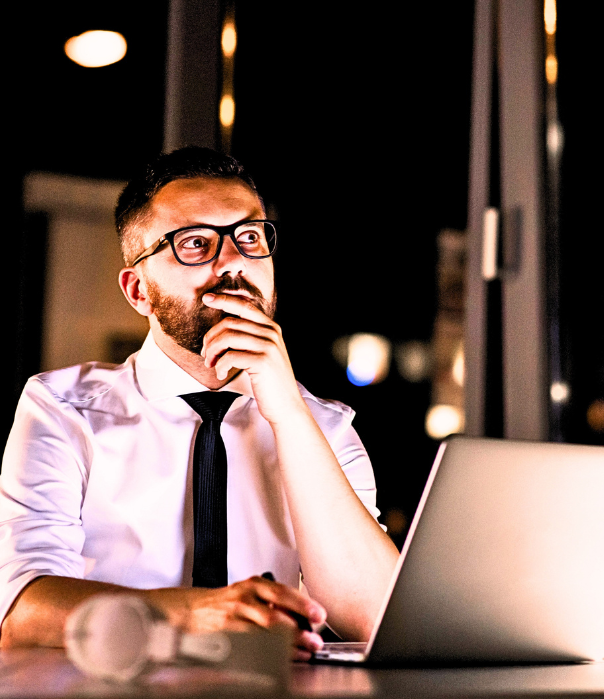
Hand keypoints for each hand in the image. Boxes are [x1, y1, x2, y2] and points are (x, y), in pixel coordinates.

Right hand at [179, 576, 325, 661]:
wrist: (194, 610)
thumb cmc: (228, 602)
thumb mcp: (252, 593)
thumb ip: (276, 602)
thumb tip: (306, 617)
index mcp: (255, 585)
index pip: (283, 592)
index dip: (303, 604)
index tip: (319, 615)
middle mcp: (245, 598)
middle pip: (275, 615)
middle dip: (298, 630)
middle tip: (315, 640)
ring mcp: (235, 618)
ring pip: (265, 633)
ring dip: (289, 645)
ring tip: (305, 651)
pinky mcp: (227, 636)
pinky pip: (252, 646)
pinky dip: (271, 653)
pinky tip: (284, 658)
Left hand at [201, 293, 307, 423]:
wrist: (286, 405)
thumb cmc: (270, 382)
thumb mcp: (263, 353)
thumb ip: (249, 337)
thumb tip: (221, 329)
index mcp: (271, 328)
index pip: (244, 306)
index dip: (224, 300)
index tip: (207, 298)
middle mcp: (271, 333)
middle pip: (229, 323)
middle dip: (211, 337)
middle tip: (206, 354)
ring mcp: (268, 346)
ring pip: (227, 338)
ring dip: (212, 351)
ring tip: (211, 364)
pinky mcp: (262, 361)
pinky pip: (229, 356)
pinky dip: (220, 366)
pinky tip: (221, 374)